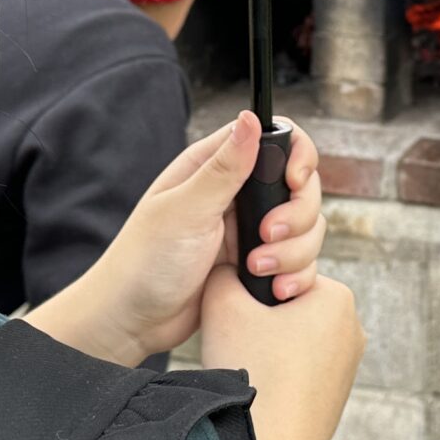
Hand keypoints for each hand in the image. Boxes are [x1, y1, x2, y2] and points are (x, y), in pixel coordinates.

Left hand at [25, 112, 325, 366]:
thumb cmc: (144, 261)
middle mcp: (238, 196)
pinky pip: (298, 264)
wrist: (133, 321)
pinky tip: (272, 290)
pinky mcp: (258, 265)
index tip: (295, 182)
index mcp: (216, 168)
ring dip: (292, 252)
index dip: (299, 158)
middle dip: (296, 216)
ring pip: (306, 229)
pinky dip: (294, 277)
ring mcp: (250, 232)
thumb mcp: (186, 210)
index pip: (278, 141)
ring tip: (255, 269)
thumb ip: (224, 168)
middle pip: (302, 188)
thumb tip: (252, 118)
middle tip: (265, 236)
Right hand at [201, 266, 362, 439]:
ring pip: (290, 340)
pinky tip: (259, 389)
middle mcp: (352, 328)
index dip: (250, 289)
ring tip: (246, 367)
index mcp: (337, 296)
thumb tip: (227, 270)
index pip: (282, 272)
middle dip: (258, 319)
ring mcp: (347, 366)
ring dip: (264, 348)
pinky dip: (275, 375)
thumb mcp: (223, 304)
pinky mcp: (335, 396)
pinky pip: (297, 372)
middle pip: (287, 306)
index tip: (236, 312)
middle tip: (236, 341)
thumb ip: (223, 273)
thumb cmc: (253, 375)